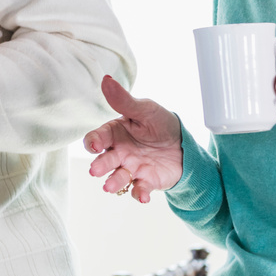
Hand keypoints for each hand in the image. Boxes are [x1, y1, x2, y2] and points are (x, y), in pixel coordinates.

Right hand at [83, 75, 183, 203]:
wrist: (183, 144)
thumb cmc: (159, 124)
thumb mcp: (145, 109)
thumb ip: (124, 100)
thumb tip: (106, 80)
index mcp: (115, 133)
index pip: (98, 137)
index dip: (93, 141)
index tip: (94, 145)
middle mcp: (119, 153)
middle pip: (105, 160)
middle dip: (99, 166)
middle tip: (96, 170)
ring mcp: (131, 168)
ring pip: (118, 177)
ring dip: (113, 182)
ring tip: (110, 187)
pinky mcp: (146, 181)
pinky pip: (139, 189)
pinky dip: (139, 193)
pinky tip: (142, 196)